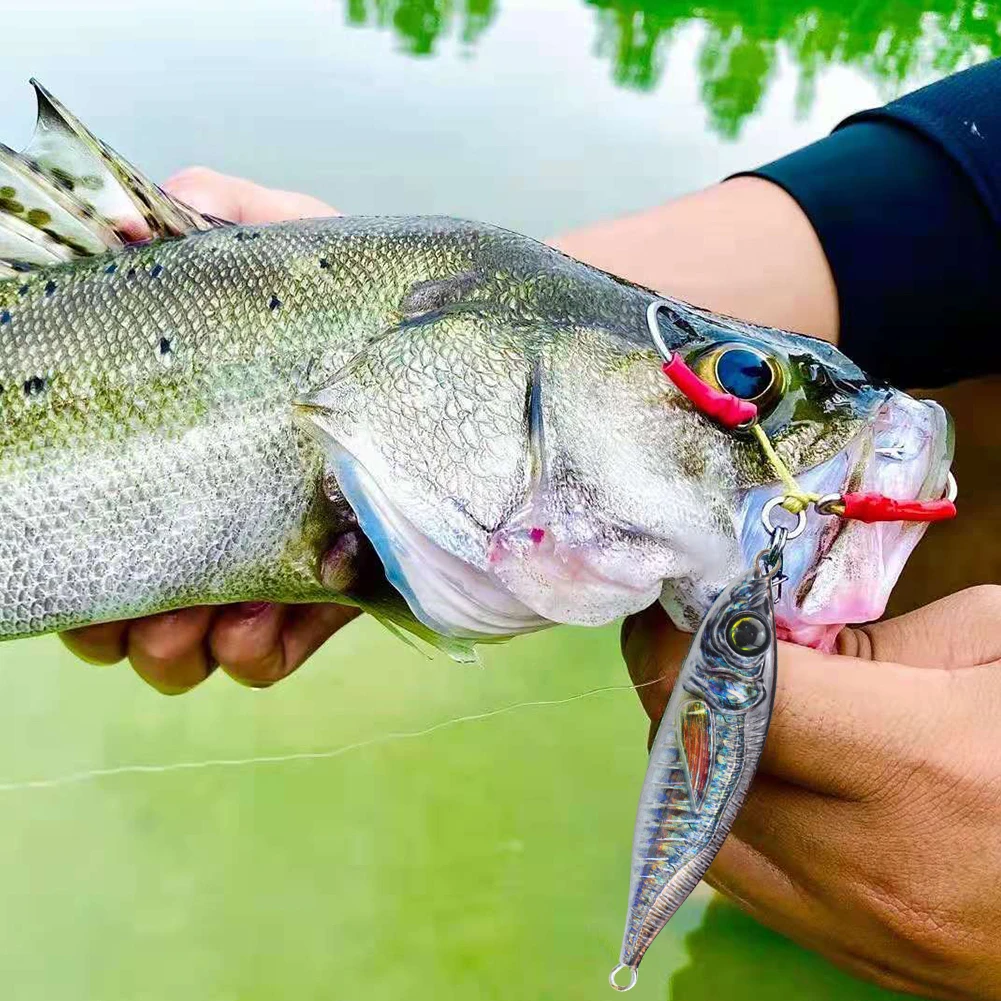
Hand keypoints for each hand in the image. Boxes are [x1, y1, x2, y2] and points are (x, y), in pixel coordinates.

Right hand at [61, 169, 356, 693]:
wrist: (482, 352)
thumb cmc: (378, 301)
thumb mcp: (303, 247)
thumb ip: (226, 219)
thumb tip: (125, 218)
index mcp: (192, 445)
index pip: (106, 517)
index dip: (82, 551)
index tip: (95, 548)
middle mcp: (221, 512)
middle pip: (124, 603)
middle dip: (116, 618)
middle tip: (146, 601)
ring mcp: (277, 562)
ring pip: (187, 649)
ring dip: (176, 646)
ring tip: (209, 615)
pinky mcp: (338, 598)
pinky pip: (271, 658)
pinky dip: (254, 651)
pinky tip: (261, 619)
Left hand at [622, 585, 1000, 1000]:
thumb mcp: (998, 644)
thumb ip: (867, 641)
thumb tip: (760, 637)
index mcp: (922, 764)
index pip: (731, 698)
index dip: (676, 644)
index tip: (665, 610)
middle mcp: (876, 865)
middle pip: (697, 769)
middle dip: (676, 696)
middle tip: (693, 650)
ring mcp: (868, 933)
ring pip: (700, 836)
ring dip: (692, 764)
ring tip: (727, 712)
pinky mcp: (869, 965)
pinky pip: (747, 885)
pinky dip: (729, 822)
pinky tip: (764, 780)